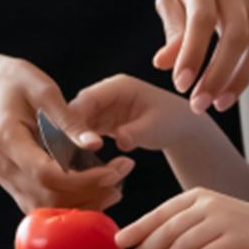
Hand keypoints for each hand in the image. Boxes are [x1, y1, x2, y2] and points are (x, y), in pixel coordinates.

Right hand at [0, 55, 132, 213]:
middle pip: (48, 197)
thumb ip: (69, 120)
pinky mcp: (14, 183)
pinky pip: (43, 203)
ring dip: (84, 203)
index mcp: (7, 139)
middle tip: (122, 173)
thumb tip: (96, 145)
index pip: (45, 173)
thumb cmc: (16, 84)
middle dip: (90, 192)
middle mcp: (3, 166)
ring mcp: (6, 178)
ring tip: (116, 184)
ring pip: (46, 207)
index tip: (114, 171)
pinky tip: (96, 188)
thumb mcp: (44, 91)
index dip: (83, 179)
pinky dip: (71, 202)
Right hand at [66, 74, 195, 154]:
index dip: (75, 119)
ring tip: (70, 161)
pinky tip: (78, 161)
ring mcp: (103, 107)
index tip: (73, 141)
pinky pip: (85, 132)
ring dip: (74, 140)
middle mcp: (107, 94)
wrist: (181, 128)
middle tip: (66, 156)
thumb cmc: (172, 121)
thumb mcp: (155, 127)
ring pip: (78, 123)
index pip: (87, 99)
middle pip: (77, 110)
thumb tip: (119, 140)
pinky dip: (81, 145)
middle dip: (71, 131)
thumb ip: (135, 133)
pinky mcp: (103, 121)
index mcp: (119, 86)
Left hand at [115, 188, 248, 248]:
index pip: (162, 212)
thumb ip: (188, 227)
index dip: (139, 227)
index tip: (120, 241)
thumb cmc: (248, 233)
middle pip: (167, 229)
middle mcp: (209, 204)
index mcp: (201, 196)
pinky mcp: (234, 240)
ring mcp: (222, 221)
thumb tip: (153, 247)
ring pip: (181, 244)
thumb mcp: (215, 220)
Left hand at [152, 0, 248, 114]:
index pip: (202, 19)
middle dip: (219, 74)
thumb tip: (164, 65)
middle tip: (199, 104)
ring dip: (240, 78)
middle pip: (236, 35)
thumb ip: (174, 29)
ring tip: (219, 104)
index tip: (181, 84)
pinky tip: (233, 89)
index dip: (193, 53)